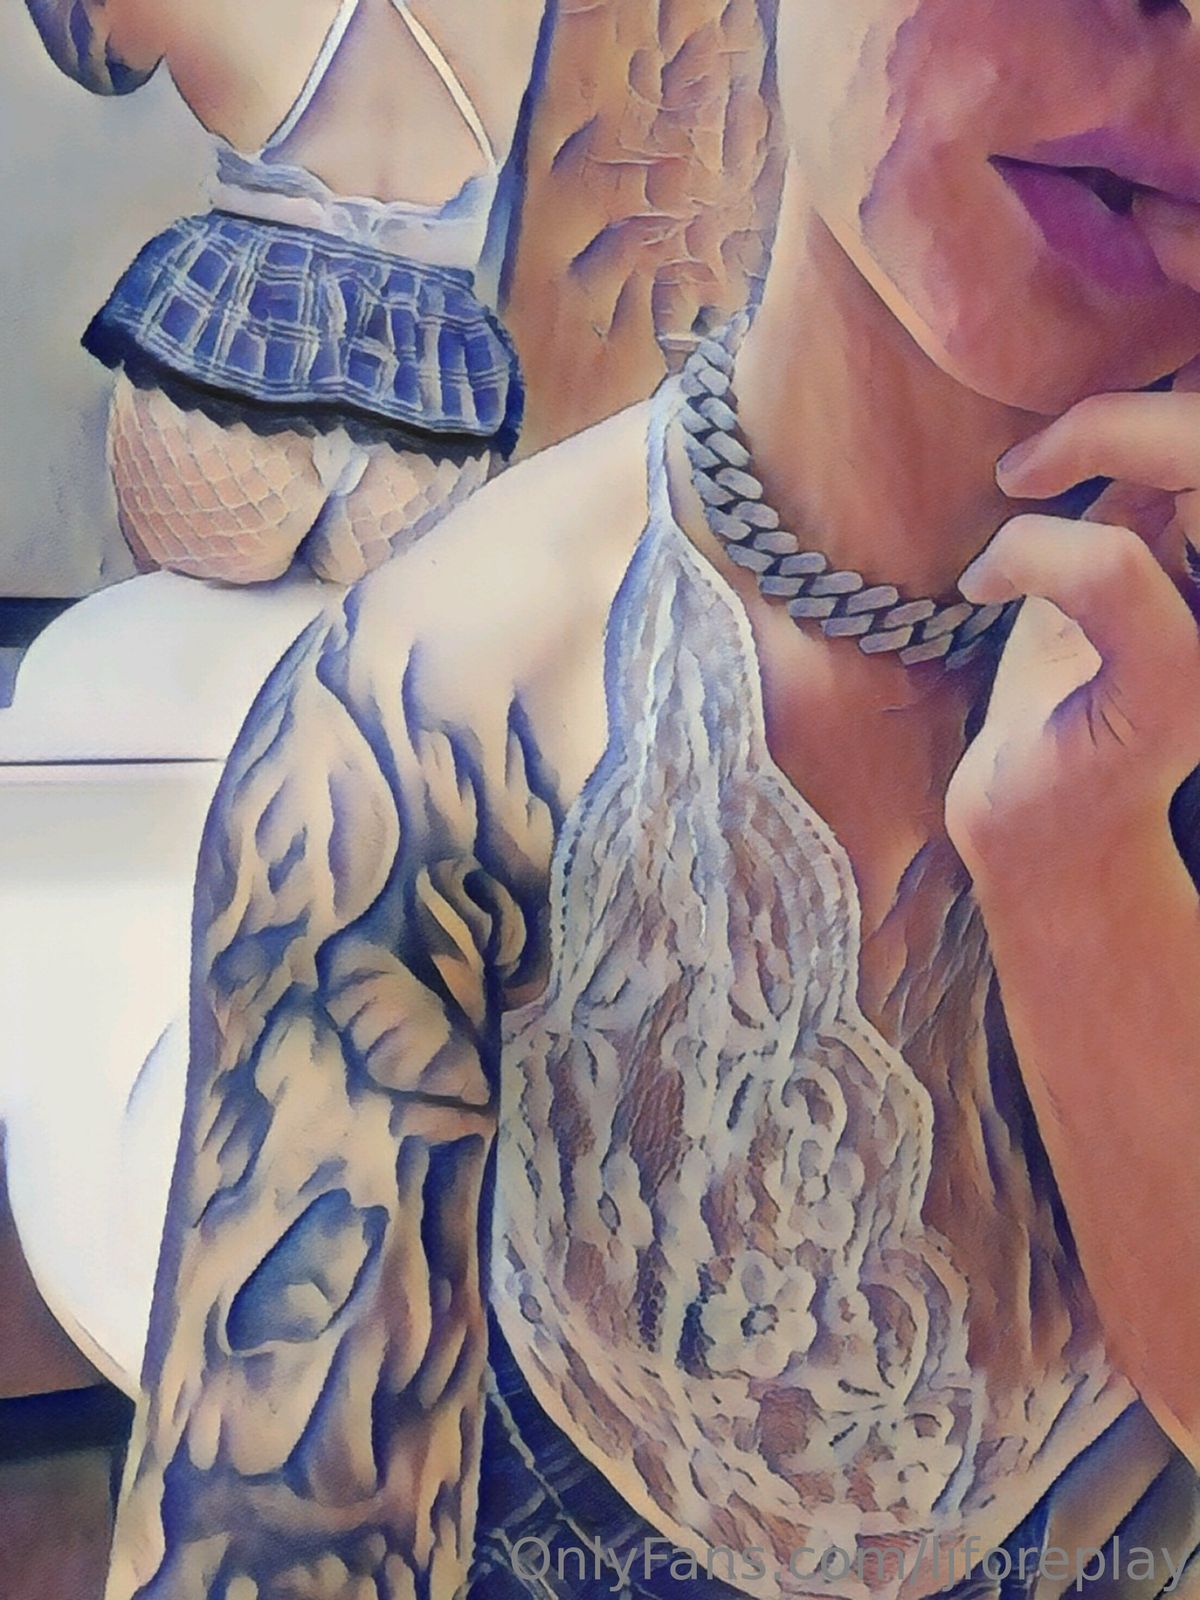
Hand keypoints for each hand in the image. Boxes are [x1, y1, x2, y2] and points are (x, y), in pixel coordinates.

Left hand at [945, 370, 1199, 880]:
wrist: (1036, 834)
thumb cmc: (1062, 703)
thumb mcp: (1101, 575)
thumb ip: (1137, 491)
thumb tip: (1131, 390)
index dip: (1185, 353)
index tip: (1089, 381)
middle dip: (1140, 401)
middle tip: (1027, 457)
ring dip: (1100, 443)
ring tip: (1016, 485)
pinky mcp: (1176, 684)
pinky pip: (1113, 566)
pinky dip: (1032, 552)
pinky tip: (983, 585)